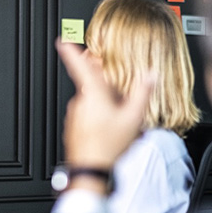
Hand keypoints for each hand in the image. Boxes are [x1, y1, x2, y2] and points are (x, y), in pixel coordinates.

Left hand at [57, 39, 152, 171]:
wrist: (91, 171)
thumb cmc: (108, 146)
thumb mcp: (133, 118)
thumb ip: (141, 93)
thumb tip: (150, 75)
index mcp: (92, 94)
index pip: (79, 66)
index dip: (70, 52)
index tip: (61, 41)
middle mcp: (79, 103)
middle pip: (92, 85)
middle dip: (106, 88)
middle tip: (121, 100)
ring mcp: (75, 117)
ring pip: (91, 102)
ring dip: (104, 106)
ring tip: (119, 121)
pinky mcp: (73, 129)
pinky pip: (87, 117)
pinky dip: (98, 119)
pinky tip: (110, 131)